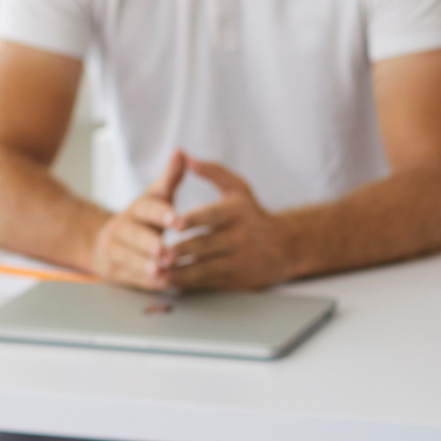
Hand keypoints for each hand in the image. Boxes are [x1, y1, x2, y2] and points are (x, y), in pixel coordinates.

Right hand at [90, 149, 187, 289]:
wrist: (105, 240)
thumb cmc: (143, 218)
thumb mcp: (156, 197)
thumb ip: (170, 178)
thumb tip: (181, 152)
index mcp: (137, 208)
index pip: (147, 208)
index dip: (161, 213)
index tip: (177, 220)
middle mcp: (123, 227)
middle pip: (134, 235)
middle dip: (150, 244)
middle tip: (168, 253)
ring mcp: (115, 249)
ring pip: (129, 257)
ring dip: (146, 265)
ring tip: (163, 271)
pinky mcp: (114, 269)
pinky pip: (129, 275)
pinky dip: (145, 281)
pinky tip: (161, 283)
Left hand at [167, 158, 299, 290]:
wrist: (283, 247)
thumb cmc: (252, 214)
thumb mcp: (238, 188)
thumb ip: (212, 172)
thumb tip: (185, 157)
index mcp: (236, 212)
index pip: (212, 216)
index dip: (193, 219)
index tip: (174, 223)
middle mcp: (238, 237)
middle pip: (205, 245)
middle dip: (181, 251)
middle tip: (158, 253)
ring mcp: (236, 261)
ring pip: (204, 268)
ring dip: (179, 271)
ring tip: (157, 271)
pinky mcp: (233, 280)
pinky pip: (206, 282)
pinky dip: (186, 282)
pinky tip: (168, 280)